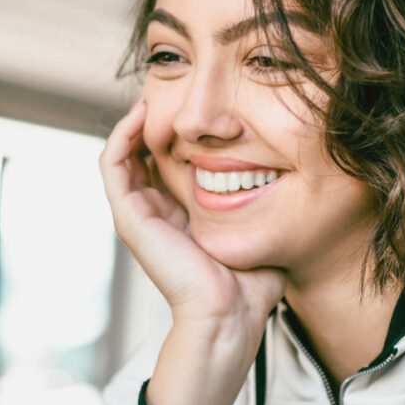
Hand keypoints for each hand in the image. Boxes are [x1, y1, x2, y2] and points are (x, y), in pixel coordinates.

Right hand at [100, 101, 283, 404]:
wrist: (230, 315)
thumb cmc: (251, 282)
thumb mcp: (260, 225)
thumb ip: (265, 198)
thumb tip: (292, 165)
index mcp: (183, 215)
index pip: (170, 161)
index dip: (180, 129)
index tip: (203, 104)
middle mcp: (156, 212)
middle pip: (144, 152)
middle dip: (157, 119)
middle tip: (176, 89)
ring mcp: (139, 214)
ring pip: (123, 153)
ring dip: (134, 121)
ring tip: (154, 95)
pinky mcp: (130, 217)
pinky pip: (113, 164)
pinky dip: (122, 135)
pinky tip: (142, 113)